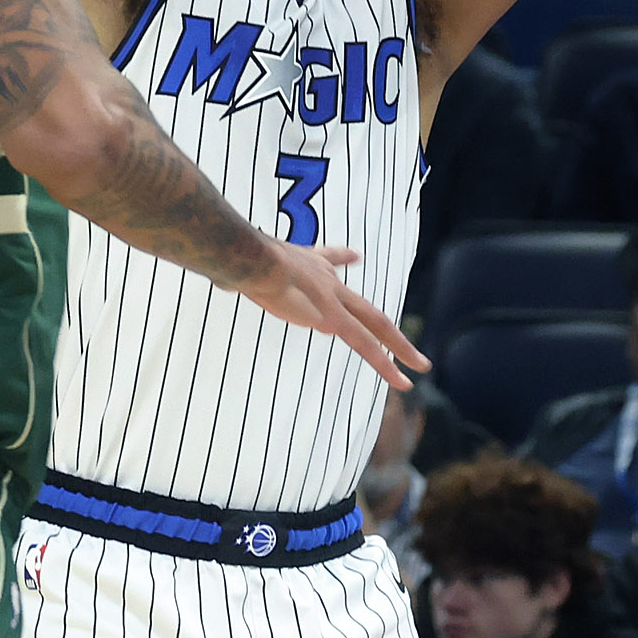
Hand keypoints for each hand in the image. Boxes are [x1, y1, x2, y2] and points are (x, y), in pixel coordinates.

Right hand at [241, 239, 428, 391]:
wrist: (250, 258)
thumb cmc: (238, 260)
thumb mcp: (243, 264)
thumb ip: (239, 273)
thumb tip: (221, 277)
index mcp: (306, 264)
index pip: (329, 260)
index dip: (342, 259)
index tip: (355, 257)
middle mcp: (327, 280)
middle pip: (367, 309)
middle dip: (390, 331)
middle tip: (412, 351)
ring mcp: (332, 300)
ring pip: (376, 328)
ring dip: (399, 350)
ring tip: (416, 369)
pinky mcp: (331, 318)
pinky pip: (367, 345)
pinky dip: (387, 364)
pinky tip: (402, 381)